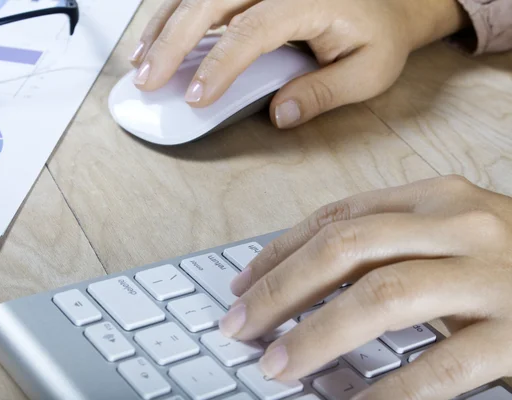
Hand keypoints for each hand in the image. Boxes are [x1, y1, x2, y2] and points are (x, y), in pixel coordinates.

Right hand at [130, 0, 469, 127]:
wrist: (391, 1)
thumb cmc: (380, 33)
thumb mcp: (369, 71)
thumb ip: (324, 92)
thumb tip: (281, 113)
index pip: (252, 30)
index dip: (218, 64)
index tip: (196, 97)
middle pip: (211, 1)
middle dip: (172, 41)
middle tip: (147, 79)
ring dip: (164, 24)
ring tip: (140, 61)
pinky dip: (175, 12)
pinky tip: (158, 34)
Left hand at [220, 175, 511, 398]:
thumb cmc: (508, 264)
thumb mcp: (445, 237)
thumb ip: (384, 245)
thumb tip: (300, 275)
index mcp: (435, 199)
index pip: (337, 218)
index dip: (280, 251)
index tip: (242, 284)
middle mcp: (461, 224)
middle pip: (345, 249)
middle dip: (281, 289)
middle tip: (239, 325)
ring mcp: (493, 275)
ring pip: (382, 298)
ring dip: (317, 335)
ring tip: (276, 367)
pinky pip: (443, 364)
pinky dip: (390, 391)